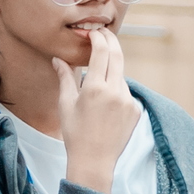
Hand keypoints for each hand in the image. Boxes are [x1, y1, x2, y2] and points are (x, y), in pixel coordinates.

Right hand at [54, 27, 143, 193]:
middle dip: (111, 41)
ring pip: (121, 76)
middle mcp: (115, 92)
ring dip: (111, 72)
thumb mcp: (66, 104)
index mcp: (95, 88)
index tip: (93, 32)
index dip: (98, 38)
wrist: (94, 161)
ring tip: (97, 86)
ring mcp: (129, 101)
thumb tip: (58, 59)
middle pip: (118, 55)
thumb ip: (65, 77)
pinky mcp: (136, 110)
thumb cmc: (75, 134)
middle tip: (103, 34)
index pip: (101, 52)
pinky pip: (126, 92)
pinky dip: (117, 91)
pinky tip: (105, 107)